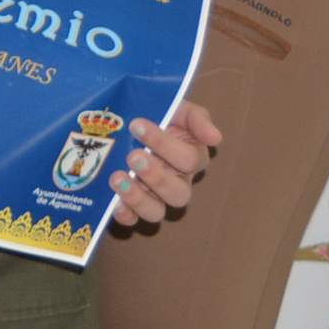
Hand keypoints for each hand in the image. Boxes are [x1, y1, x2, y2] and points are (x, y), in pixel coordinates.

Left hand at [108, 100, 220, 227]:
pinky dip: (125, 214)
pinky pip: (133, 218)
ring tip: (117, 178)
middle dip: (155, 176)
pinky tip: (113, 203)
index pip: (188, 159)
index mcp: (191, 158)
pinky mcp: (132, 205)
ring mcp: (155, 196)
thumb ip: (197, 119)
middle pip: (178, 193)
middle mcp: (176, 182)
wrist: (128, 123)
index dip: (164, 144)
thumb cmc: (159, 116)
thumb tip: (215, 137)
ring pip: (157, 211)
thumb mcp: (179, 109)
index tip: (136, 125)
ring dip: (137, 198)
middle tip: (133, 156)